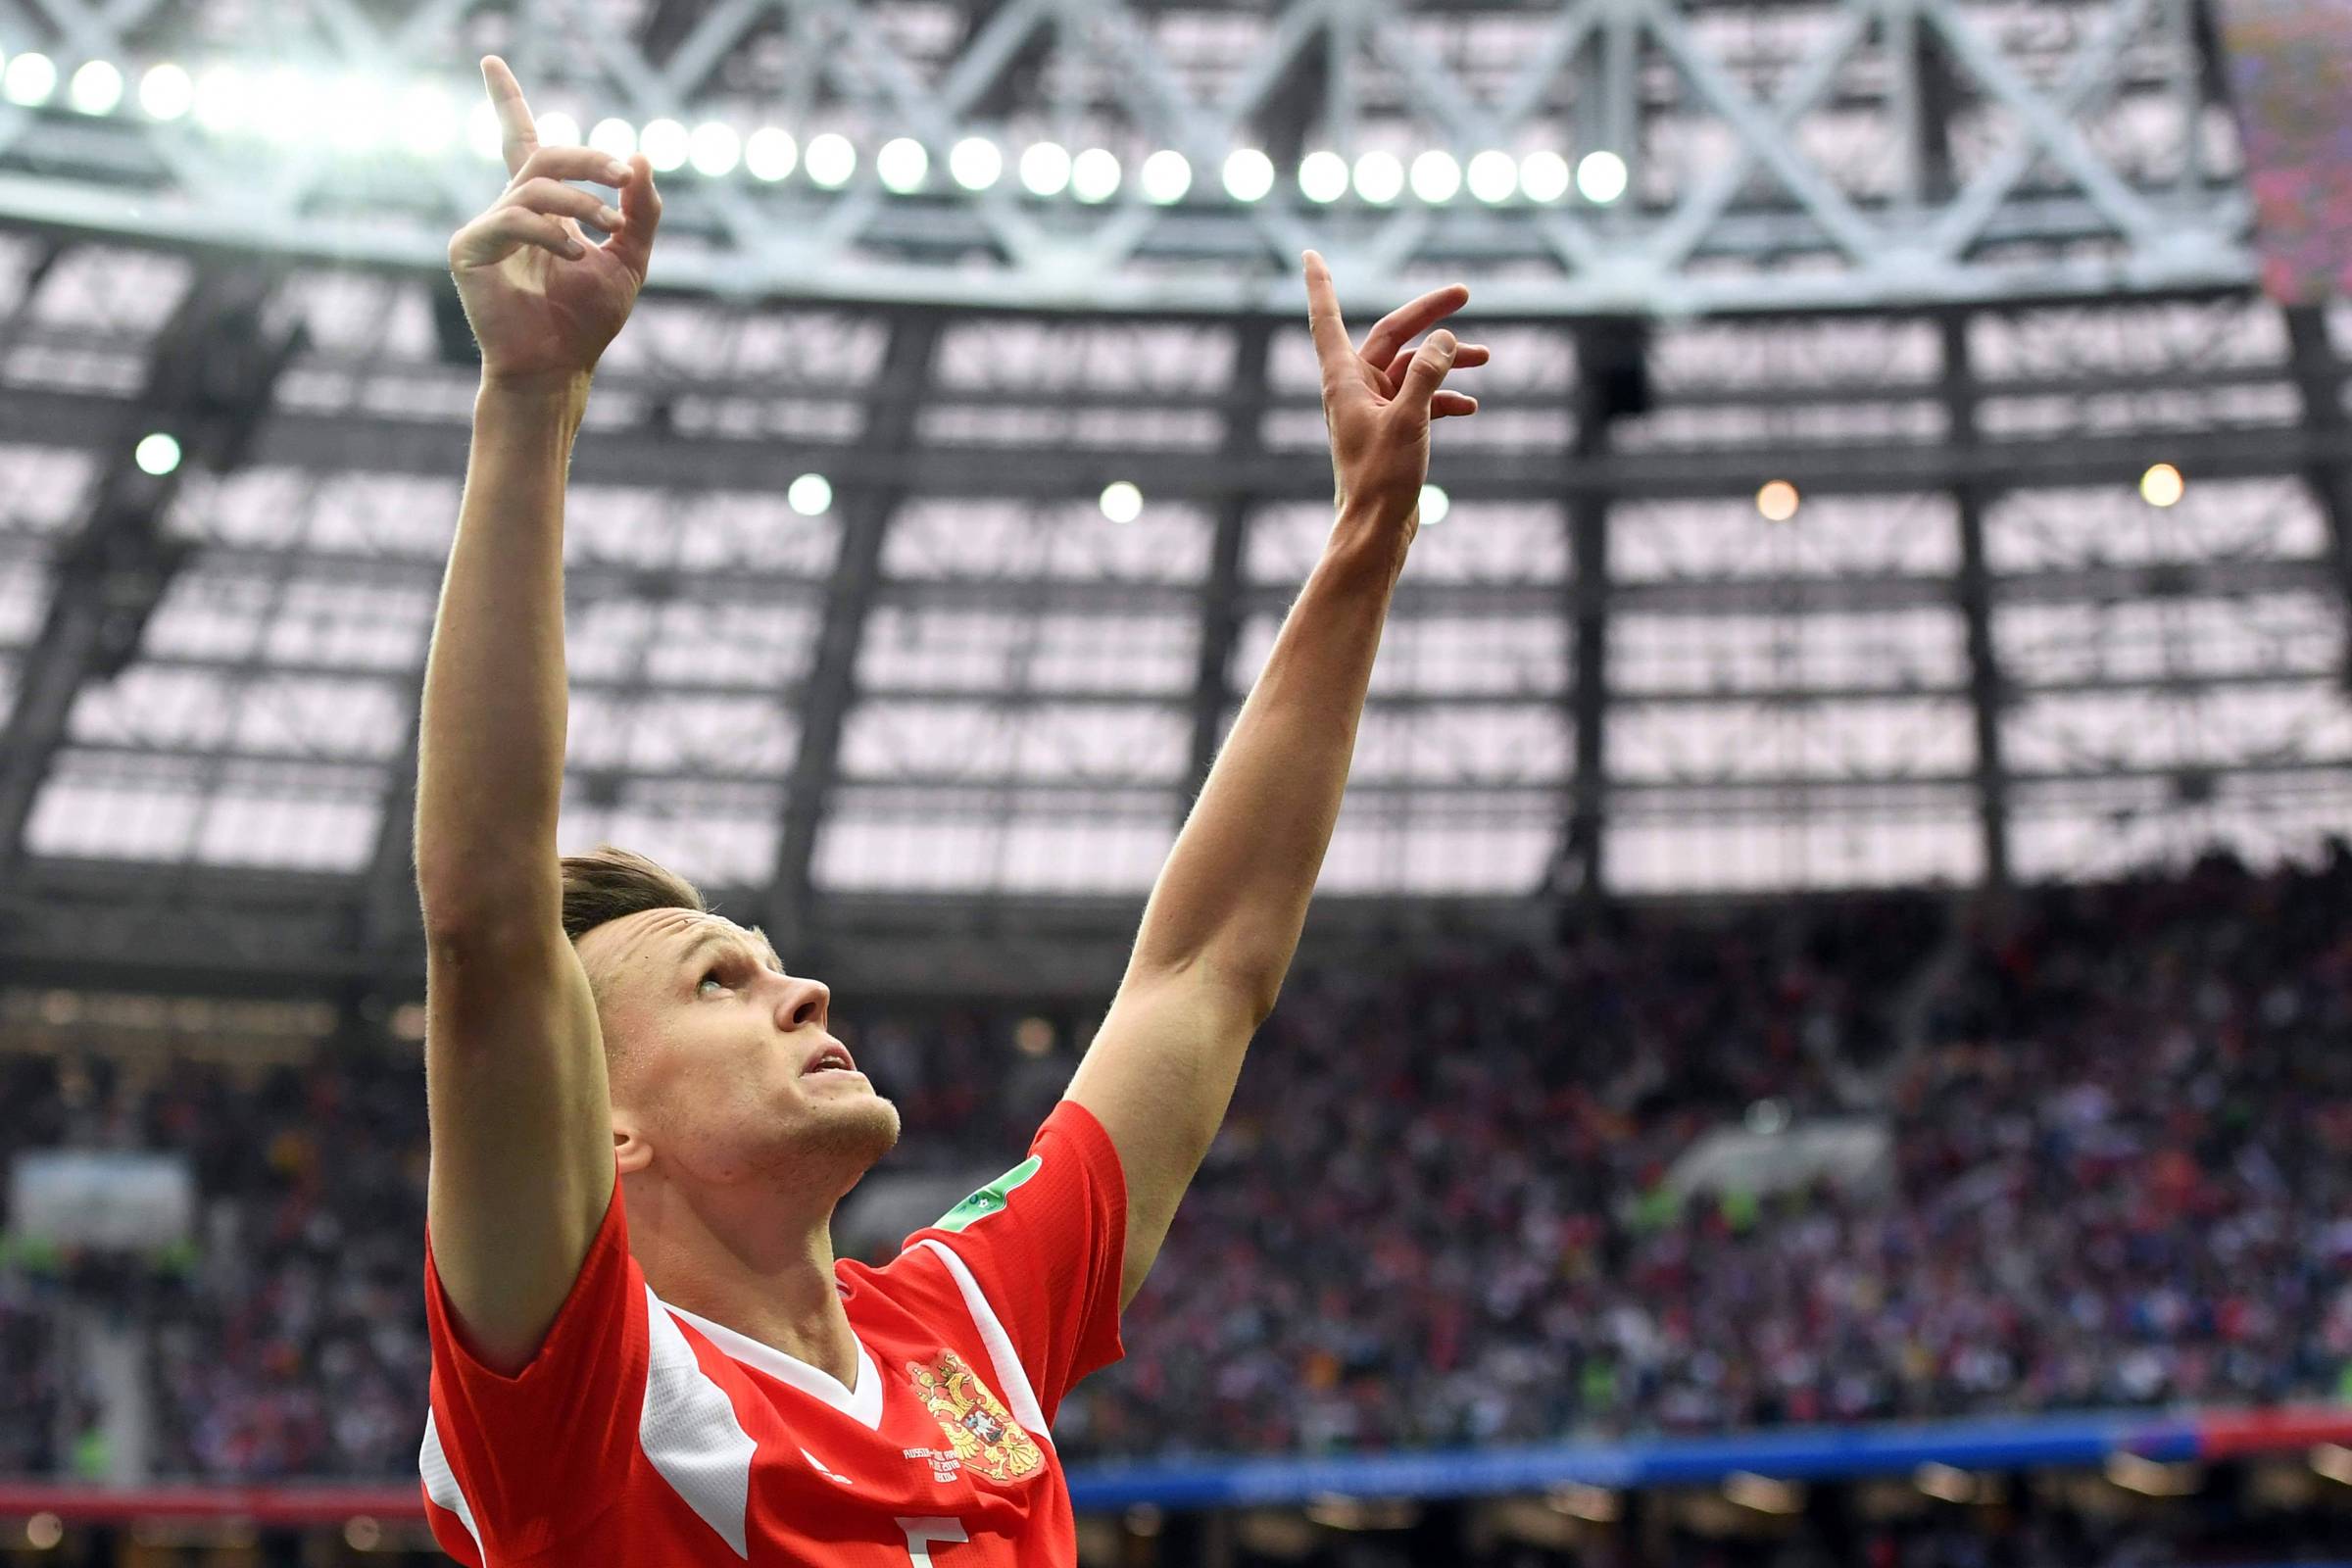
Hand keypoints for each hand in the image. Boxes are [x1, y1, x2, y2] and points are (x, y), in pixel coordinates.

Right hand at [448, 57, 662, 392]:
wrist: (559, 369)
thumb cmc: (587, 323)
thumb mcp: (630, 261)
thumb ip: (641, 214)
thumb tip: (643, 158)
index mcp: (542, 210)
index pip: (522, 141)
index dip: (507, 101)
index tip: (490, 60)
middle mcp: (510, 210)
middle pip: (542, 152)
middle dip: (586, 157)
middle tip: (623, 173)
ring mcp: (486, 228)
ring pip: (535, 185)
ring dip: (580, 199)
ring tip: (608, 225)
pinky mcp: (468, 250)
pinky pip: (511, 218)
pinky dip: (550, 232)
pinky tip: (574, 256)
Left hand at [1303, 251, 1485, 548]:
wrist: (1377, 530)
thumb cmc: (1382, 478)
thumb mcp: (1410, 418)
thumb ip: (1427, 373)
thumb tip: (1444, 339)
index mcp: (1344, 379)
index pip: (1326, 318)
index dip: (1320, 284)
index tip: (1310, 255)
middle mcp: (1355, 388)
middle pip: (1392, 335)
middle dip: (1428, 315)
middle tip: (1464, 292)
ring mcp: (1374, 409)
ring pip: (1413, 368)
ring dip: (1447, 360)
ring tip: (1485, 357)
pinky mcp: (1391, 429)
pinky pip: (1420, 399)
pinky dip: (1445, 397)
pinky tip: (1471, 406)